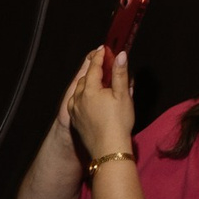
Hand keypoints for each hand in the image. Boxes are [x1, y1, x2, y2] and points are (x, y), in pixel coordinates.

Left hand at [65, 47, 136, 163]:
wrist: (108, 149)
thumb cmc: (118, 122)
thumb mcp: (123, 95)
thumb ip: (120, 73)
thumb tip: (120, 55)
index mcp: (90, 90)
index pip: (94, 68)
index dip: (100, 57)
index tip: (105, 49)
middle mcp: (78, 99)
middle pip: (85, 78)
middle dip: (94, 70)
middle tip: (105, 64)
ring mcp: (75, 111)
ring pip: (80, 91)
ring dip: (88, 83)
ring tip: (99, 81)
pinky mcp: (75, 121)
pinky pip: (77, 102)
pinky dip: (84, 96)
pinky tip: (92, 99)